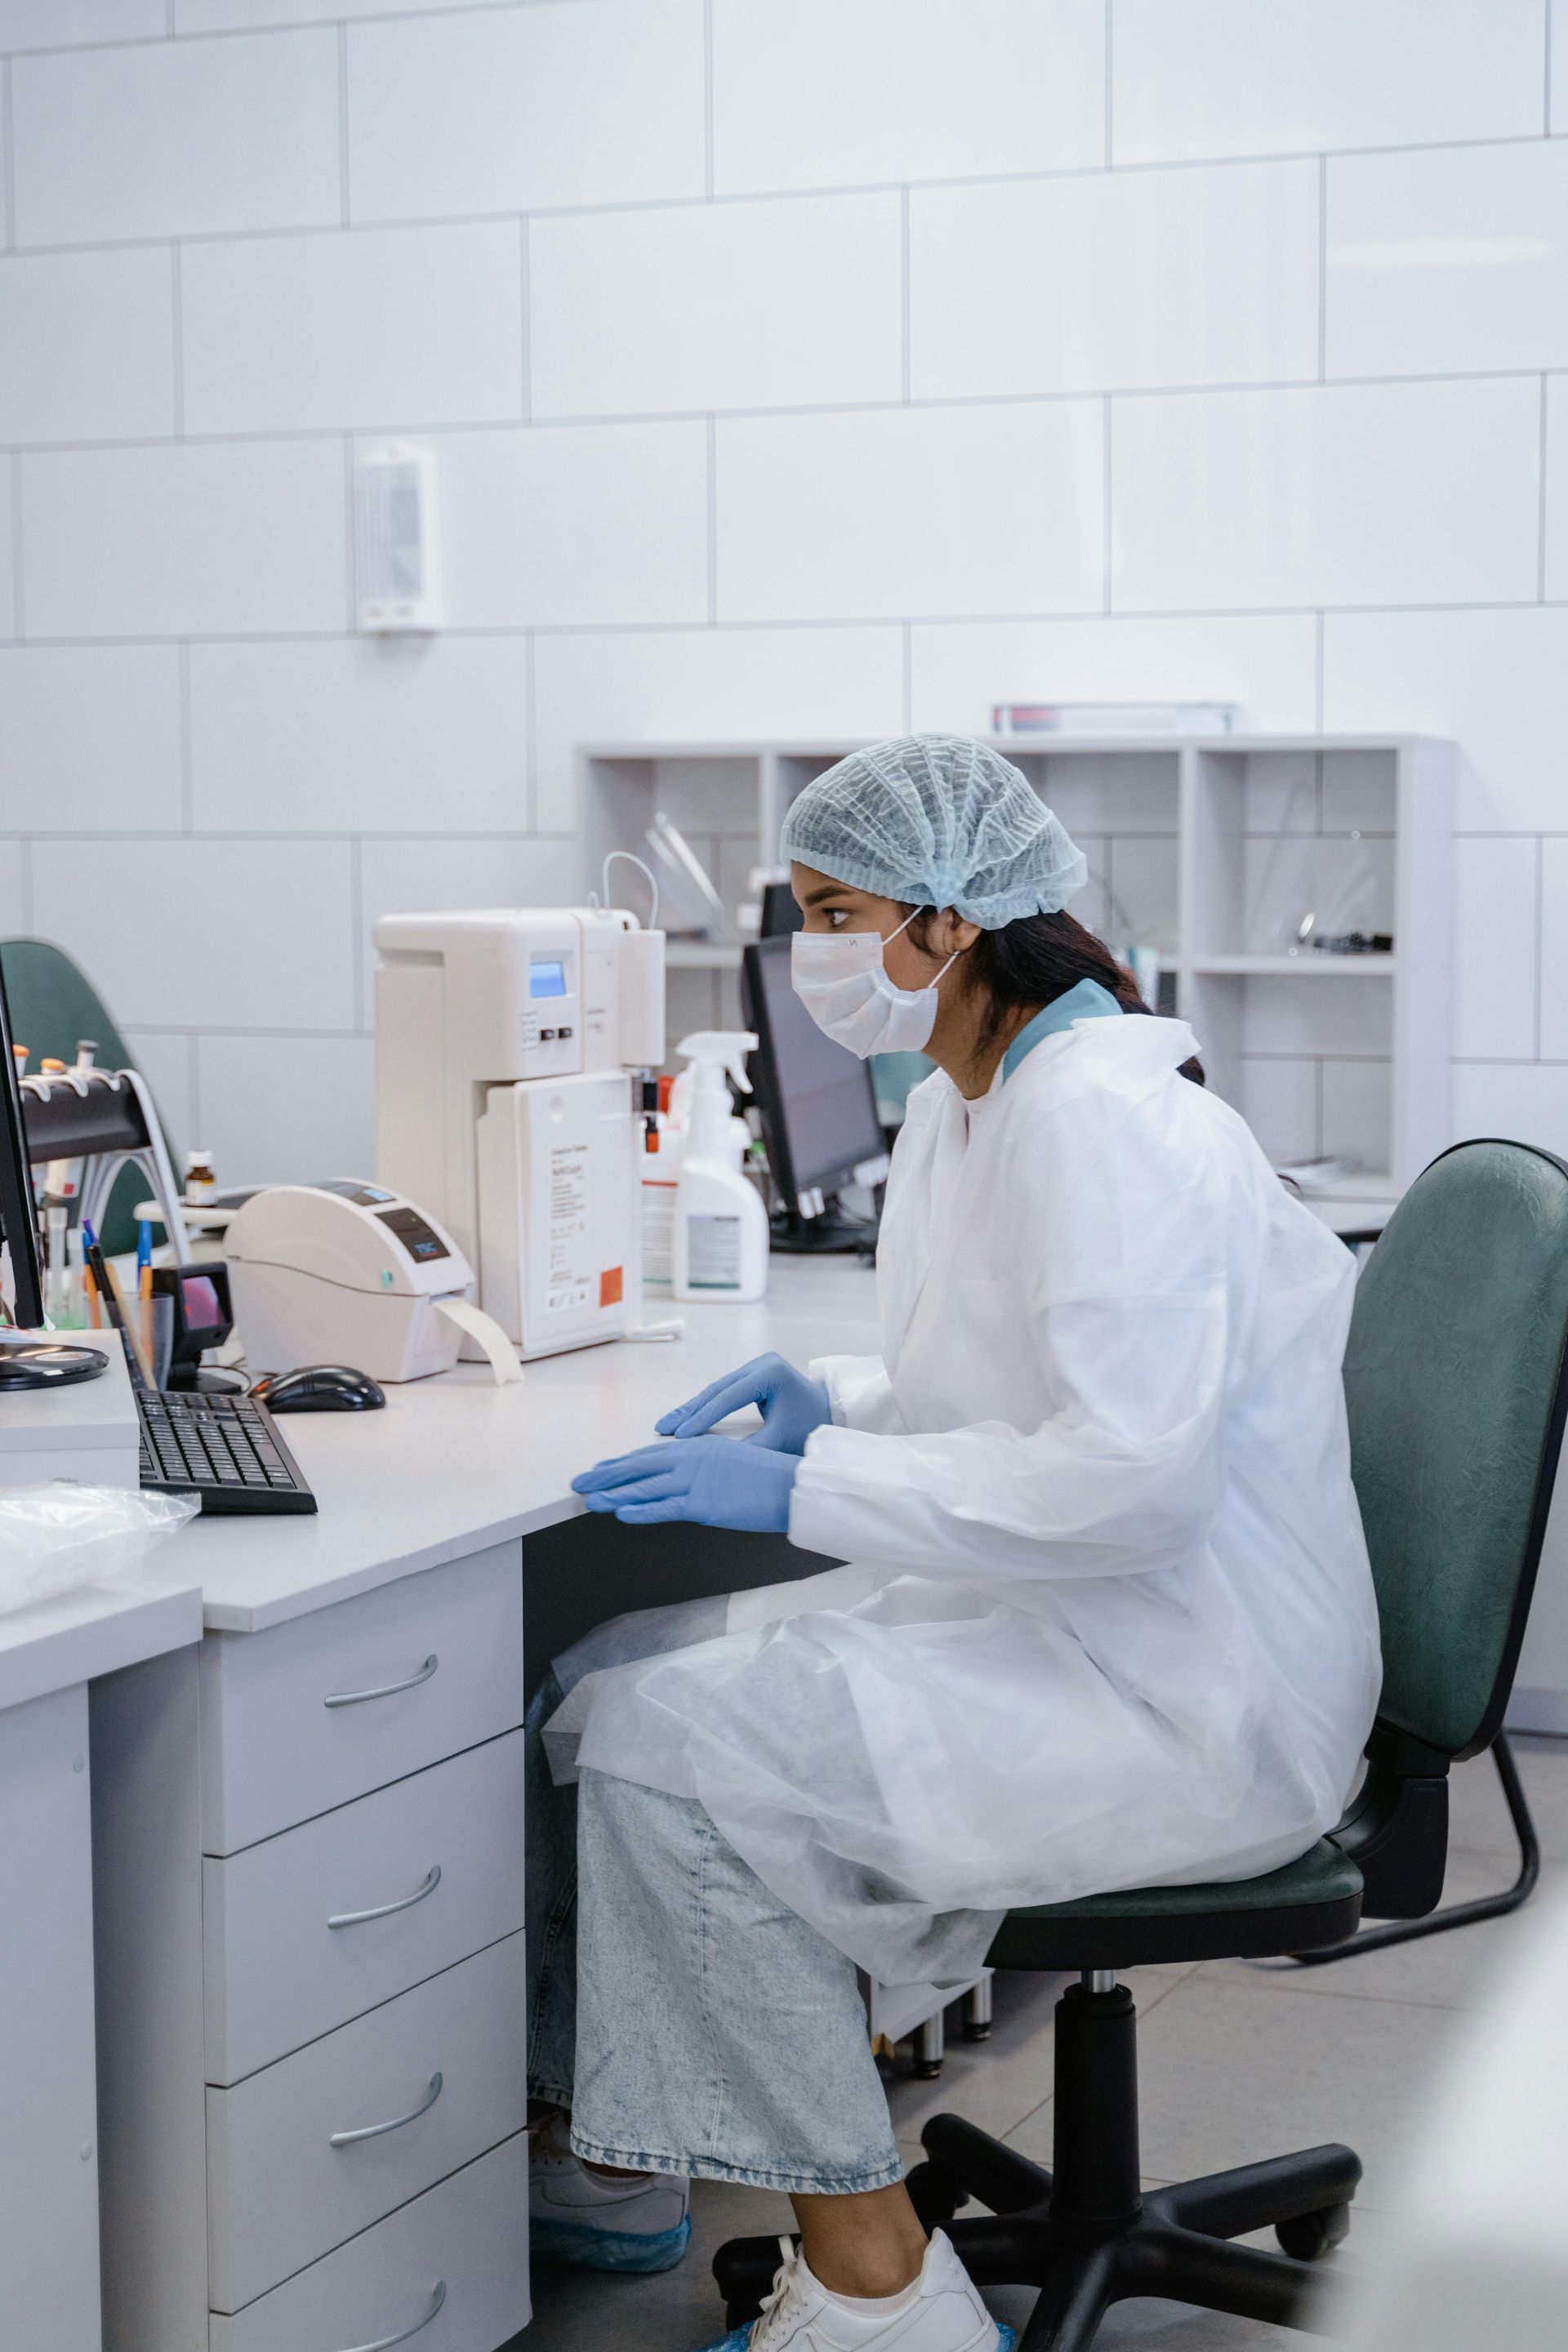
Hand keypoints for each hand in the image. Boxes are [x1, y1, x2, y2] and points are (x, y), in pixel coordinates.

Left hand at [571, 1435, 797, 1531]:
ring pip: (645, 1488)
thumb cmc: (769, 1478)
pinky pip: (665, 1509)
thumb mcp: (731, 1462)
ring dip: (614, 1495)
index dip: (622, 1464)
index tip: (600, 1469)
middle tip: (579, 1482)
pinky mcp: (703, 1504)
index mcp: (699, 1446)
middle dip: (607, 1476)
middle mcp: (693, 1458)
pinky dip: (640, 1511)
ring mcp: (696, 1481)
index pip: (651, 1455)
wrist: (792, 1487)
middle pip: (640, 1467)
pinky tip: (620, 1514)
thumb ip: (704, 1468)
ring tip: (589, 1500)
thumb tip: (682, 1481)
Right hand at [655, 1353, 831, 1454]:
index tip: (681, 1435)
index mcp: (770, 1373)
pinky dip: (705, 1407)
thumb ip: (749, 1448)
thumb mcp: (780, 1440)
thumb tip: (714, 1460)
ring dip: (692, 1409)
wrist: (831, 1413)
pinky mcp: (752, 1374)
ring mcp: (756, 1367)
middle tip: (663, 1428)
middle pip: (717, 1389)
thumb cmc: (811, 1426)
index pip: (729, 1397)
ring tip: (668, 1425)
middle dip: (689, 1411)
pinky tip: (686, 1419)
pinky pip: (723, 1392)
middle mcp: (761, 1364)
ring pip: (716, 1389)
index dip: (703, 1417)